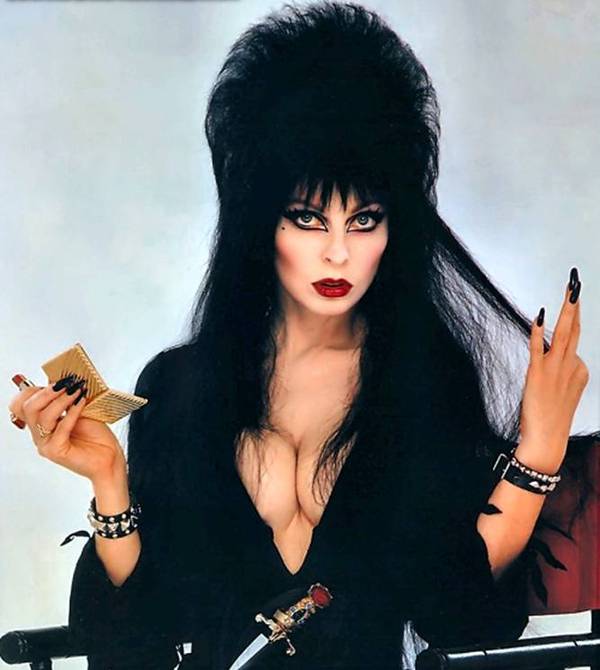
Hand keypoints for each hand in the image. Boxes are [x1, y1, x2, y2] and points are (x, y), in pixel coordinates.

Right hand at [8, 376, 126, 483]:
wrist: (109, 458)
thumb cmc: (96, 436)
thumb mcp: (80, 410)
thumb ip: (67, 399)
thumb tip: (63, 380)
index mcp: (41, 423)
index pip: (22, 403)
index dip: (36, 389)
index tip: (58, 380)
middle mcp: (39, 434)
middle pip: (28, 408)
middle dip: (48, 392)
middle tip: (67, 383)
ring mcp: (46, 444)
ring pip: (42, 417)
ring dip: (61, 400)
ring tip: (77, 391)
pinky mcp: (56, 451)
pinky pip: (60, 428)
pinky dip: (72, 412)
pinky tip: (82, 403)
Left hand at [518, 269, 588, 472]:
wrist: (547, 440)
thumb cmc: (551, 418)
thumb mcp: (563, 392)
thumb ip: (563, 372)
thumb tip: (558, 357)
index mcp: (579, 370)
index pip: (573, 341)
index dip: (567, 326)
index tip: (567, 303)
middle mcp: (570, 366)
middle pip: (575, 329)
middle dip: (575, 304)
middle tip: (576, 281)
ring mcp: (555, 369)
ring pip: (564, 333)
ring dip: (566, 309)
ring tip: (569, 289)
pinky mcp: (537, 374)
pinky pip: (537, 348)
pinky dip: (537, 331)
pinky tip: (537, 315)